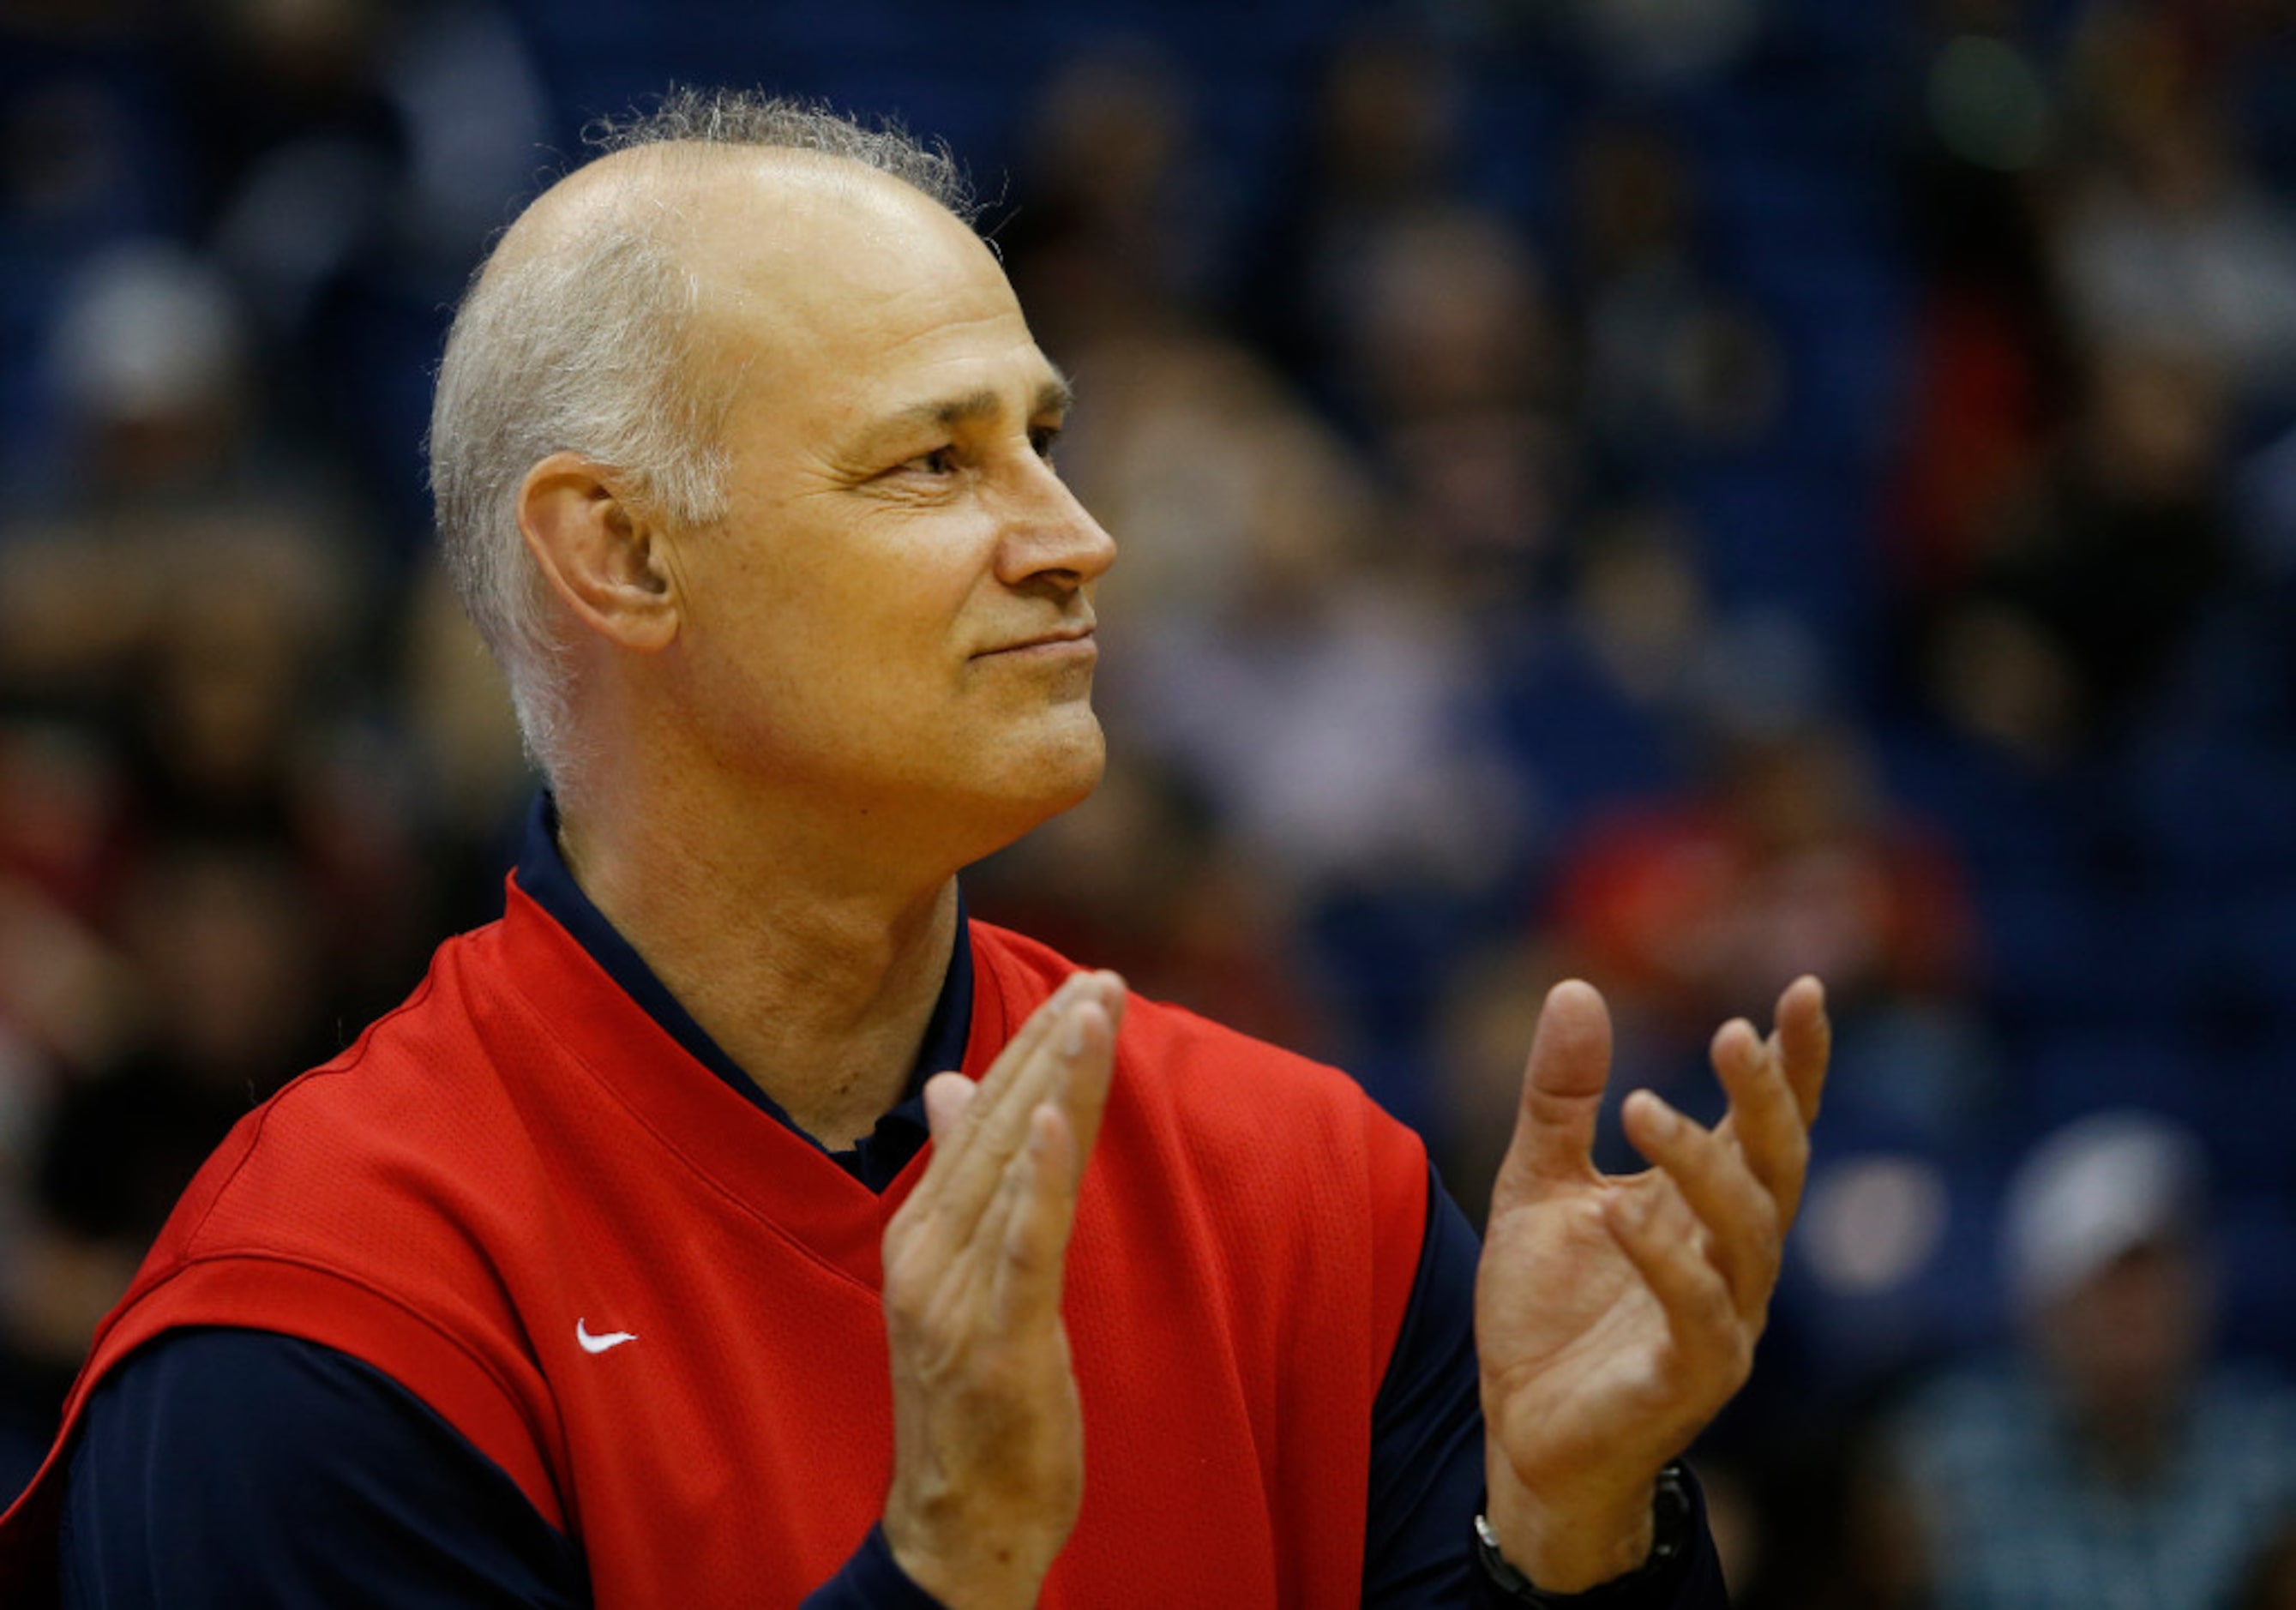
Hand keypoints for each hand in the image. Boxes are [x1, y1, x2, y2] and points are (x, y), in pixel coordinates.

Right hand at [878, 970, 1124, 1609]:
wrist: (955, 1528)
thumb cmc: (969, 1401)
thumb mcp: (958, 1281)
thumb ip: (964, 1182)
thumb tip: (948, 1085)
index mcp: (919, 1233)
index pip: (983, 1120)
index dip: (1034, 1049)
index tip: (1085, 989)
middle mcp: (926, 1253)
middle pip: (999, 1128)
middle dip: (1054, 1046)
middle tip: (1106, 979)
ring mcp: (954, 1297)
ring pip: (1015, 1167)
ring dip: (1057, 1082)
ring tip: (1094, 1011)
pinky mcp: (995, 1342)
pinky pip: (1022, 1244)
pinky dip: (1039, 1176)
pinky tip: (1057, 1114)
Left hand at [1475, 976, 1828, 1590]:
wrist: (1521, 1431)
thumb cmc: (1547, 1308)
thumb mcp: (1538, 1182)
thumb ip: (1560, 1096)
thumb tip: (1577, 985)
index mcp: (1705, 1205)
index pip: (1768, 1123)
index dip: (1793, 1061)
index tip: (1802, 990)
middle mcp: (1733, 1257)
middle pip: (1778, 1165)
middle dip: (1768, 1097)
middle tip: (1733, 1032)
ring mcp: (1724, 1320)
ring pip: (1748, 1233)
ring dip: (1704, 1166)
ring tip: (1646, 1108)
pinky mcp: (1691, 1378)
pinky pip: (1698, 1314)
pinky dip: (1665, 1261)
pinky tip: (1620, 1214)